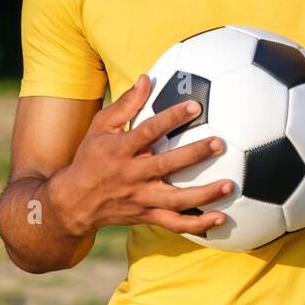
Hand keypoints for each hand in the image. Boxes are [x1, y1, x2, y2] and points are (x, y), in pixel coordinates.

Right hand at [46, 74, 234, 237]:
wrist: (74, 202)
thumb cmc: (90, 158)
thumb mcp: (100, 127)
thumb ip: (125, 105)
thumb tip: (146, 79)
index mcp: (120, 150)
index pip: (148, 131)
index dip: (171, 118)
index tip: (195, 106)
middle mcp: (132, 176)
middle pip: (166, 166)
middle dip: (193, 155)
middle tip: (219, 143)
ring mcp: (141, 199)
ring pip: (176, 200)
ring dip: (204, 194)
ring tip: (230, 184)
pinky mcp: (147, 216)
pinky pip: (174, 224)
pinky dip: (197, 225)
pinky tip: (221, 218)